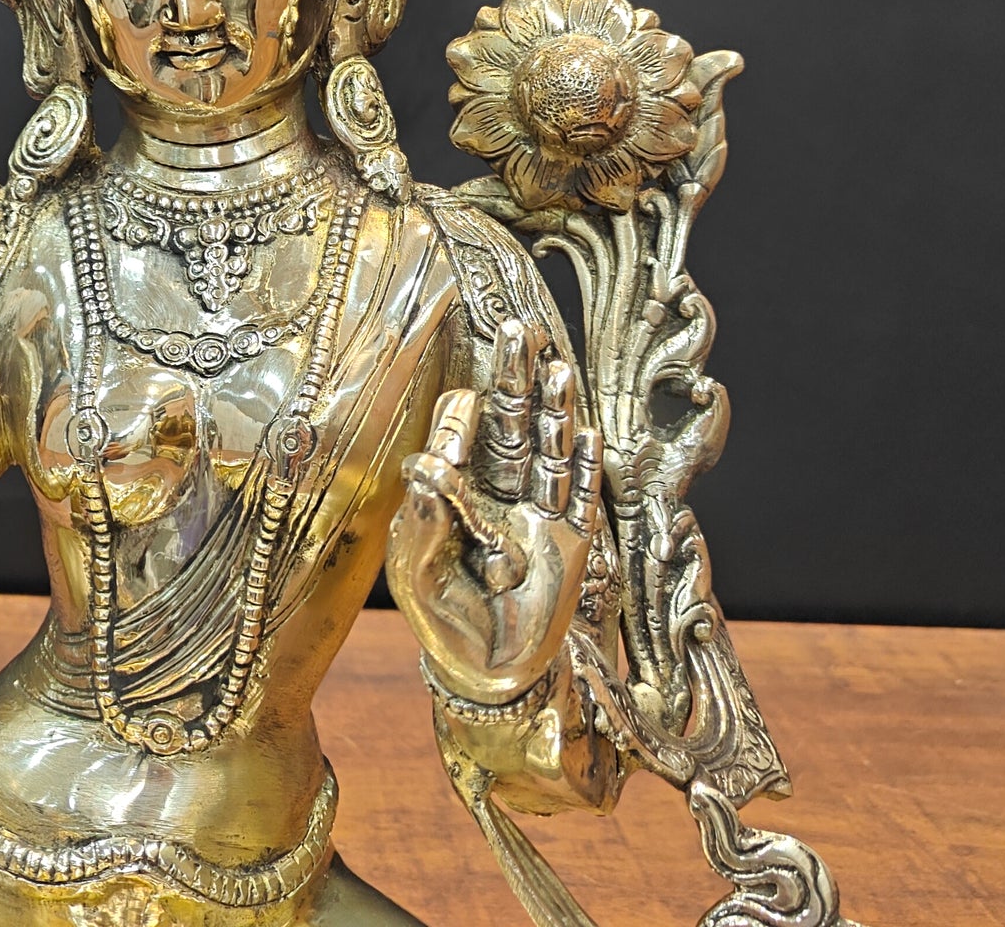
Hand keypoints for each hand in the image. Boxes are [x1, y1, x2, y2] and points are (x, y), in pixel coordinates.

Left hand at [387, 318, 601, 704]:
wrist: (488, 676)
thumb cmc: (442, 619)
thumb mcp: (416, 574)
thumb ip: (421, 521)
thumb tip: (424, 466)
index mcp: (453, 493)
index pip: (460, 436)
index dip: (459, 420)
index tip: (458, 417)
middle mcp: (498, 493)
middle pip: (510, 425)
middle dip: (514, 379)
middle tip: (518, 329)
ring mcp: (537, 516)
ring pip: (548, 452)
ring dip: (554, 410)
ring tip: (557, 365)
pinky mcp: (571, 545)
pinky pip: (580, 499)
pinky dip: (584, 468)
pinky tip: (587, 433)